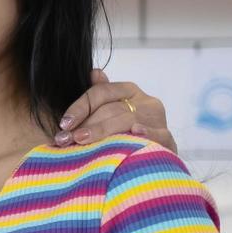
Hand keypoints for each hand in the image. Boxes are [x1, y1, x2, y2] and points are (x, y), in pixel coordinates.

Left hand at [56, 68, 176, 152]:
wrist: (152, 160)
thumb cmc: (124, 134)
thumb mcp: (110, 113)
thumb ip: (101, 95)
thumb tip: (94, 72)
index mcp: (129, 91)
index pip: (101, 92)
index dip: (80, 107)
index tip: (64, 124)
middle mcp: (145, 102)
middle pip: (111, 108)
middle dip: (86, 123)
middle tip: (67, 138)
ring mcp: (157, 120)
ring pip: (127, 120)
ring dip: (102, 130)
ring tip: (82, 140)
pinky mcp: (167, 138)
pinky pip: (157, 134)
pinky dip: (146, 133)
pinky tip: (135, 133)